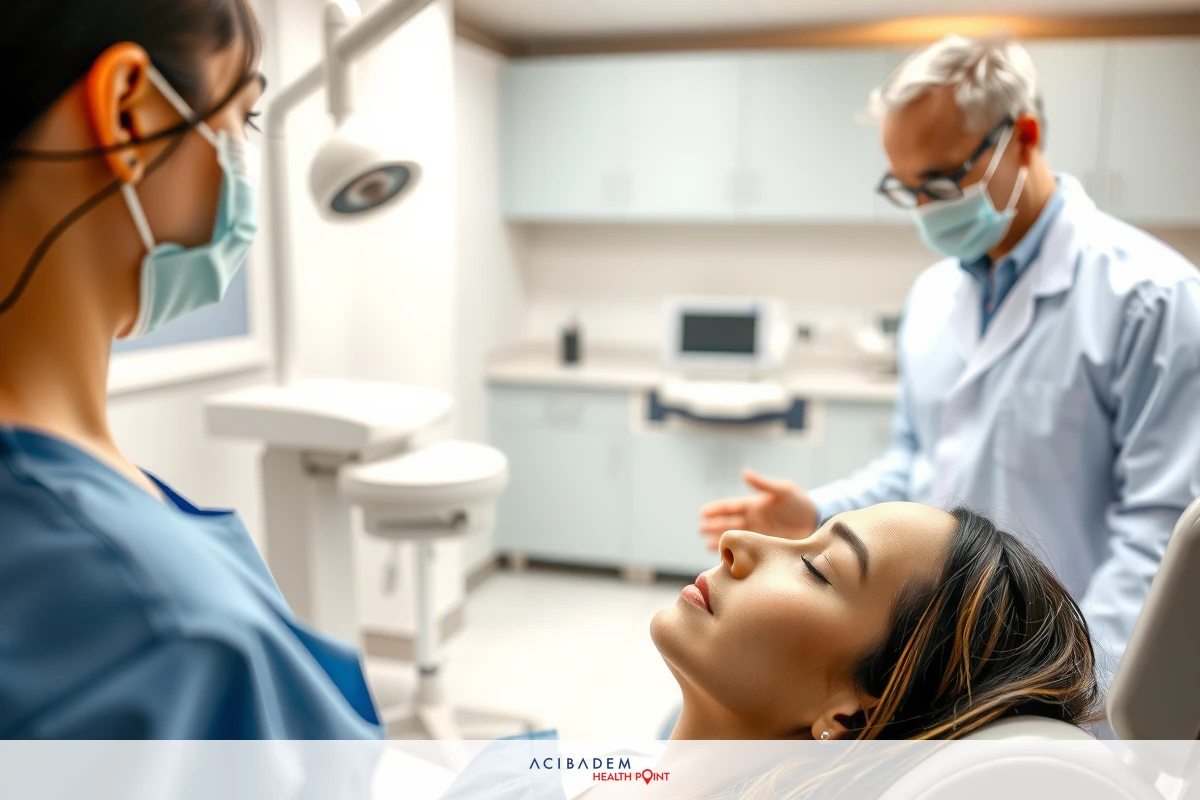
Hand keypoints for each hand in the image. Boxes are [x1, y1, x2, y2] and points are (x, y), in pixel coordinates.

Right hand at [698, 468, 818, 551]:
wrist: (817, 521)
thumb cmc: (800, 503)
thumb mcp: (783, 491)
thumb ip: (764, 484)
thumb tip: (745, 472)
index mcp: (754, 505)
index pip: (730, 507)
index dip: (716, 509)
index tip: (702, 512)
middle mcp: (753, 519)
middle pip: (728, 522)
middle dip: (713, 524)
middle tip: (699, 529)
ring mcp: (758, 533)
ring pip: (733, 535)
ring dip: (719, 538)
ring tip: (705, 542)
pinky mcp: (765, 545)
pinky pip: (745, 548)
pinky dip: (734, 550)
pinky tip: (724, 555)